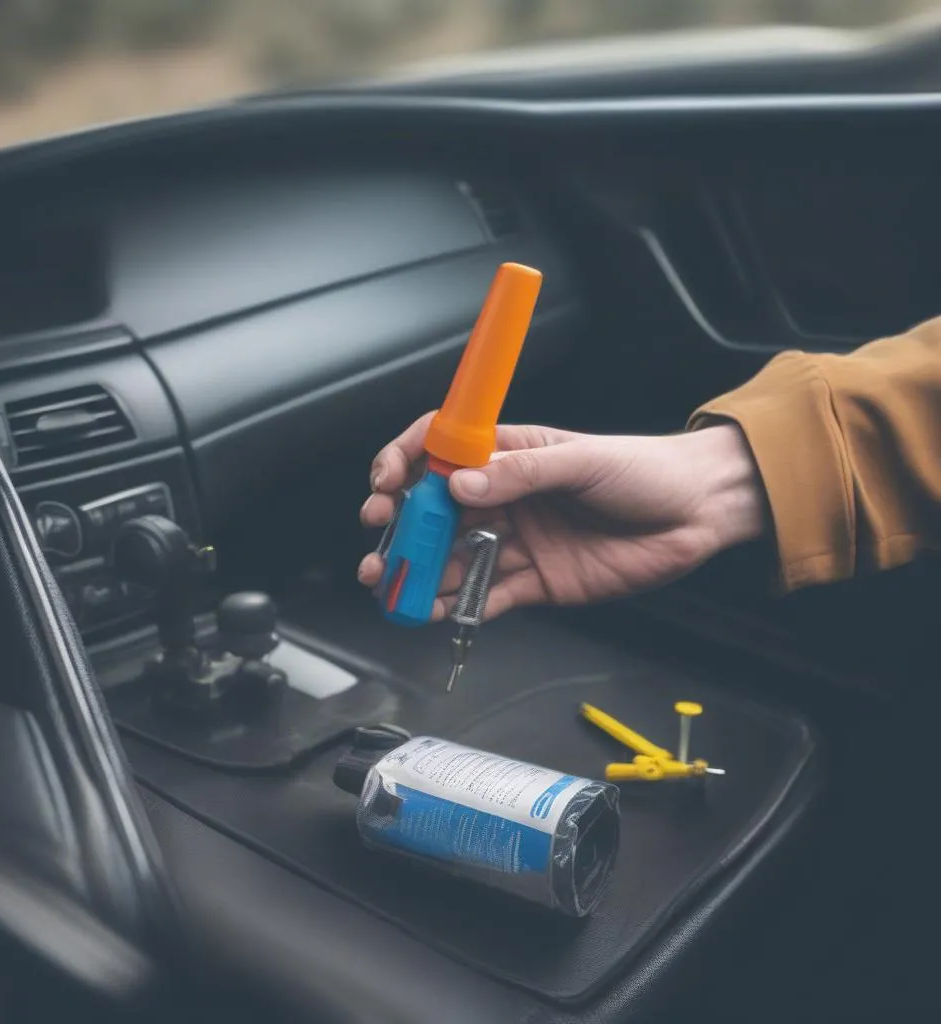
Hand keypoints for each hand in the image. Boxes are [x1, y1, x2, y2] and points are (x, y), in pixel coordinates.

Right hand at [358, 413, 766, 621]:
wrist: (698, 514)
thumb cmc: (645, 471)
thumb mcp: (582, 461)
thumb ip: (521, 473)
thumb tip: (461, 484)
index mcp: (510, 454)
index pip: (441, 451)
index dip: (406, 461)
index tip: (385, 481)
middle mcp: (506, 497)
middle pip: (437, 512)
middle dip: (402, 528)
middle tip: (381, 544)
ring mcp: (518, 541)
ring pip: (455, 558)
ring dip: (421, 572)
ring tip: (394, 587)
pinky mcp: (537, 582)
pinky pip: (487, 595)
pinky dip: (457, 605)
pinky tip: (432, 610)